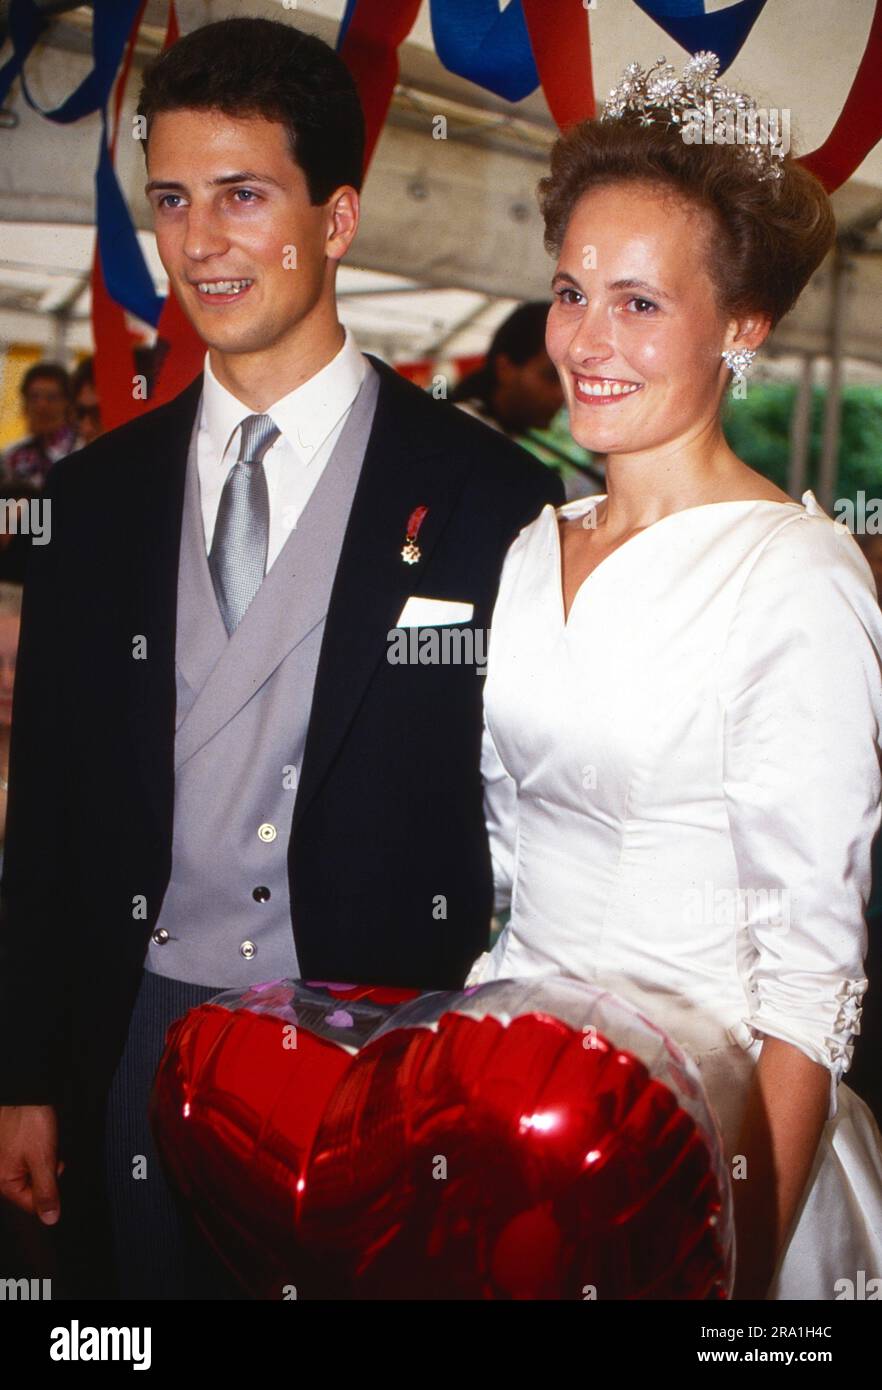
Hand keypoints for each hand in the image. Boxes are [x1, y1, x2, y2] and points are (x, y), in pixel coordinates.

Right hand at [0, 1104, 63, 1222]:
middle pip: (31, 1187)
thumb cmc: (29, 1121)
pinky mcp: (7, 1146)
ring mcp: (2, 1159)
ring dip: (43, 1159)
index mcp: (3, 1181)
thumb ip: (46, 1191)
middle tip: (49, 1150)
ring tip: (43, 1139)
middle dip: (47, 1172)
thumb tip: (49, 1219)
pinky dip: (35, 1149)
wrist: (23, 1091)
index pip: (32, 1204)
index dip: (51, 1189)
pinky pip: (24, 1158)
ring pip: (30, 1171)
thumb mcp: (43, 1158)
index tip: (55, 1167)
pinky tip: (37, 1135)